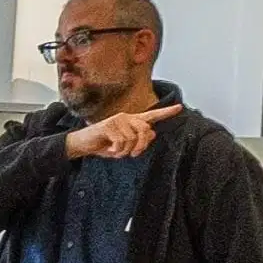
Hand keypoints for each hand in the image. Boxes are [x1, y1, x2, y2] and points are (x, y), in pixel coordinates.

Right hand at [64, 101, 178, 159]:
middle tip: (134, 155)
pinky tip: (110, 149)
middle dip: (142, 145)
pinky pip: (121, 141)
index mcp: (132, 121)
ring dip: (125, 150)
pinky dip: (117, 150)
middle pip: (146, 129)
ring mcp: (117, 119)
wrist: (82, 144)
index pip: (152, 116)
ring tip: (116, 151)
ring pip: (132, 138)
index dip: (166, 112)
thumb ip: (139, 140)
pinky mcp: (108, 125)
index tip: (180, 108)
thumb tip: (153, 133)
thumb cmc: (103, 145)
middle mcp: (127, 117)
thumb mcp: (124, 146)